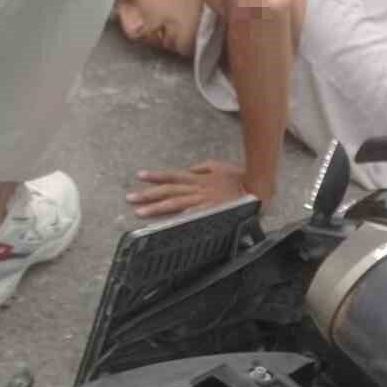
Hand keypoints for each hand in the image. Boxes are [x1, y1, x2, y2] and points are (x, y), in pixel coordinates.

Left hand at [127, 160, 252, 217]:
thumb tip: (190, 169)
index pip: (172, 175)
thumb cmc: (240, 178)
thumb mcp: (219, 166)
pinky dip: (182, 216)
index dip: (156, 176)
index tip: (139, 176)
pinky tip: (170, 221)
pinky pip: (194, 213)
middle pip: (168, 190)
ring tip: (140, 212)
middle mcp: (197, 188)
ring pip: (176, 203)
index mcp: (198, 178)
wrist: (257, 187)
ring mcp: (204, 200)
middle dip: (148, 194)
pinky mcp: (213, 210)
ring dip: (157, 207)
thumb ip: (203, 168)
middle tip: (129, 198)